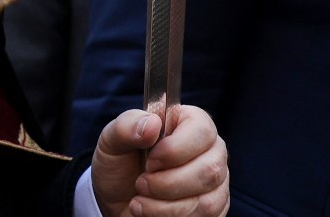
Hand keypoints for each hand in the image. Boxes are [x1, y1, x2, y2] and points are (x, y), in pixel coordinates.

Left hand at [91, 106, 228, 216]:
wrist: (118, 199)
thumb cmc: (119, 164)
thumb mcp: (111, 141)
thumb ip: (126, 127)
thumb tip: (152, 124)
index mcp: (188, 122)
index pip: (202, 129)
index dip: (175, 149)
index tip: (149, 161)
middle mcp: (210, 150)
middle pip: (209, 170)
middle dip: (167, 184)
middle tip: (140, 183)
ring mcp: (217, 181)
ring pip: (207, 201)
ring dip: (166, 207)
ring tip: (140, 201)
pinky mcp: (216, 208)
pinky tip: (152, 212)